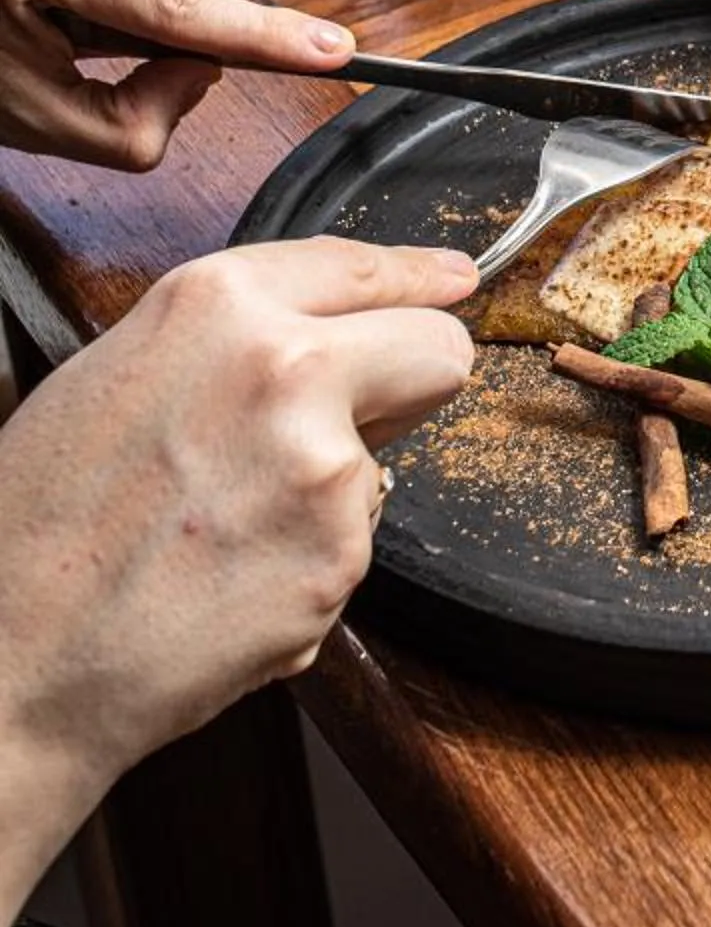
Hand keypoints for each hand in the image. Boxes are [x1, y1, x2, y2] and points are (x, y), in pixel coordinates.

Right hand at [0, 234, 475, 926]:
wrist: (14, 659)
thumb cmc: (41, 523)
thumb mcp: (122, 373)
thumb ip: (233, 339)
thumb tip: (327, 334)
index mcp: (220, 305)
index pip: (364, 267)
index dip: (418, 278)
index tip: (452, 284)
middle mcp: (286, 368)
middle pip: (437, 349)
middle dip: (412, 379)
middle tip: (356, 416)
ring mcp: (323, 466)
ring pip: (384, 463)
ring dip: (331, 492)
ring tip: (224, 527)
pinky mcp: (340, 558)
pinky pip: (352, 545)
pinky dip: (307, 565)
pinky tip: (228, 580)